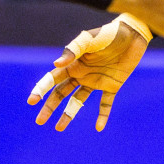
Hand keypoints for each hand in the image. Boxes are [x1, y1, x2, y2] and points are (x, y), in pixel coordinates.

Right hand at [28, 18, 147, 130]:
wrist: (132, 34)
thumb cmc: (108, 34)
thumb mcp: (89, 39)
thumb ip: (73, 50)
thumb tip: (56, 64)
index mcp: (73, 64)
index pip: (53, 79)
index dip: (41, 89)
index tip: (31, 101)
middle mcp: (81, 74)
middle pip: (61, 93)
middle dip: (49, 106)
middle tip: (39, 121)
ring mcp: (95, 81)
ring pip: (78, 101)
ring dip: (68, 114)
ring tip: (59, 129)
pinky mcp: (112, 85)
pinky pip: (105, 103)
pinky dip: (102, 115)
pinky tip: (99, 127)